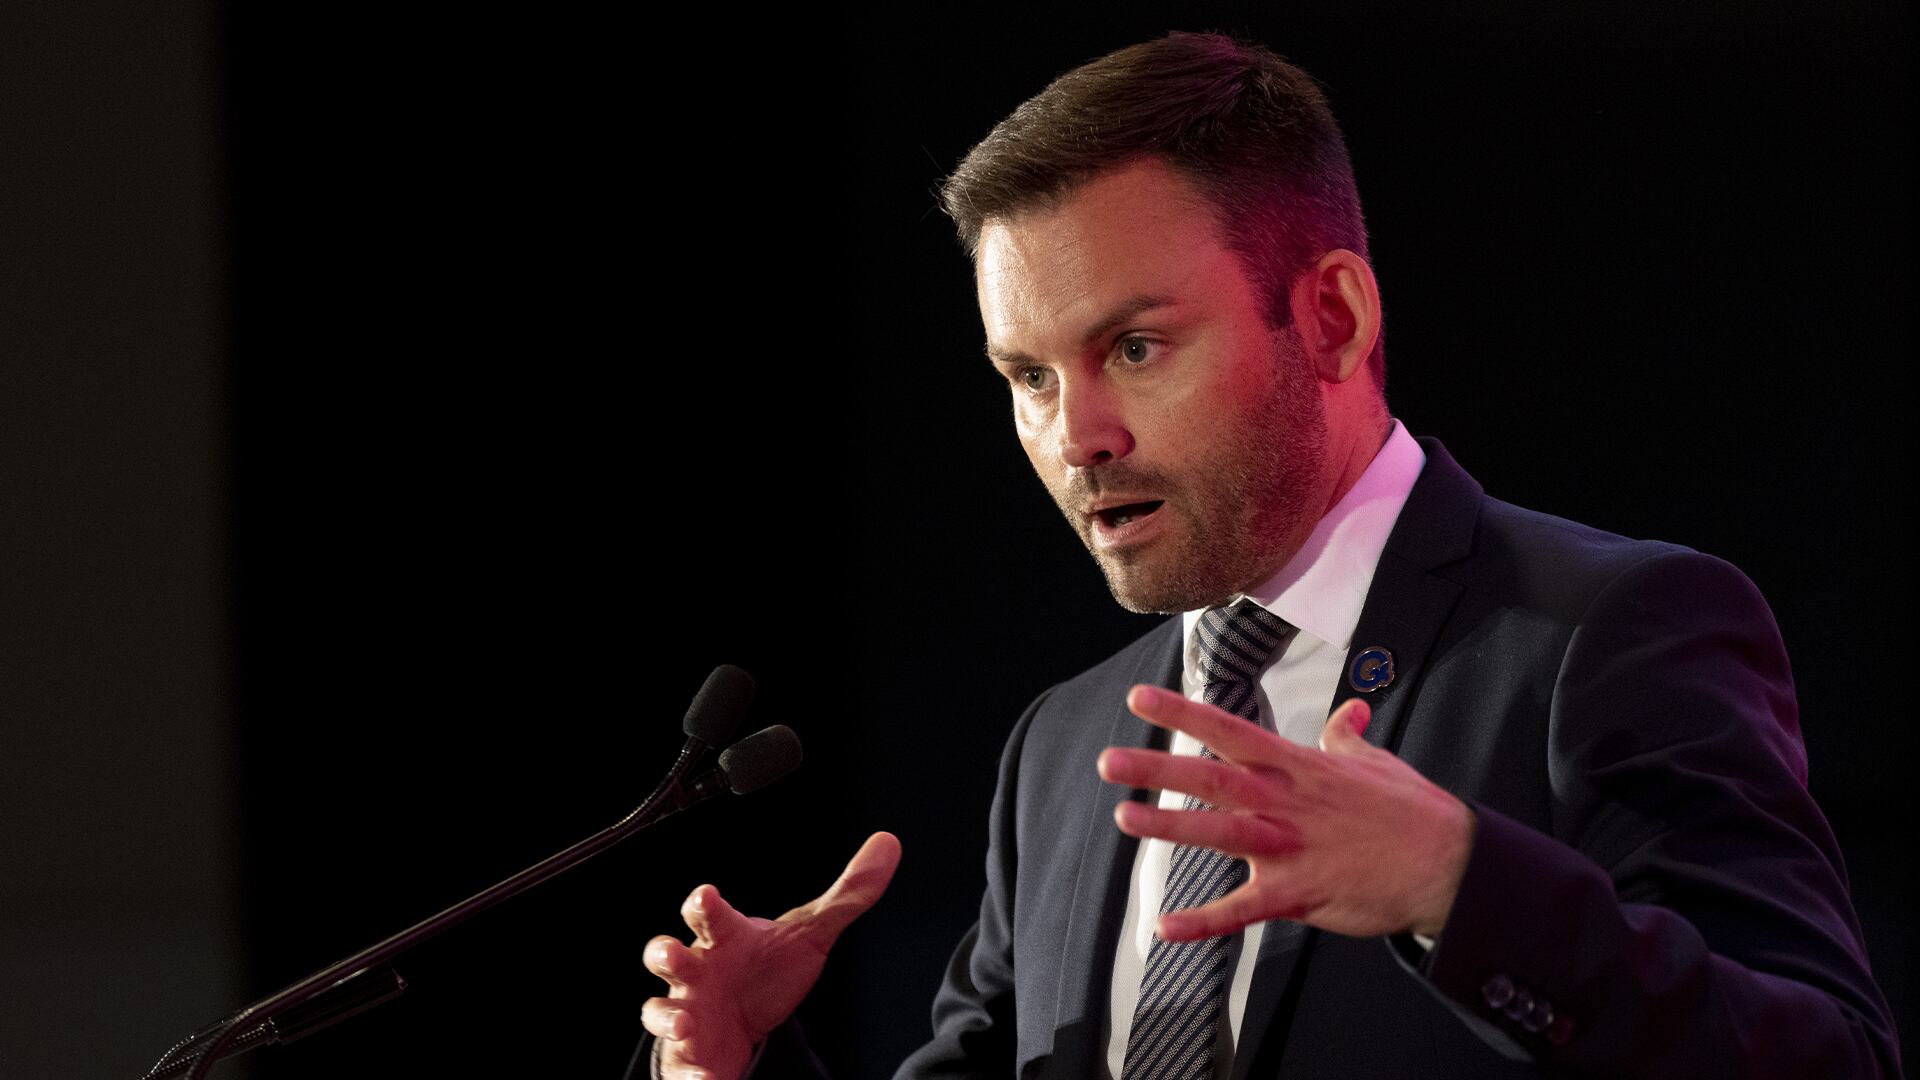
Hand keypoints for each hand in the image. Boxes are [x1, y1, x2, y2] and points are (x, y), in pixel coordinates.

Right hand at [641, 831, 900, 1079]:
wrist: (744, 1019)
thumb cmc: (766, 967)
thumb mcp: (811, 934)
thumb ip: (848, 895)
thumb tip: (889, 844)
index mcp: (724, 937)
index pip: (708, 912)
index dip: (703, 902)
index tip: (707, 895)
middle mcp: (697, 971)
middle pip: (665, 954)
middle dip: (665, 953)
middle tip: (673, 955)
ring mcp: (686, 1011)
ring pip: (657, 1009)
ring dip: (665, 1015)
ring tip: (684, 1025)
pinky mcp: (687, 1053)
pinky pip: (680, 1065)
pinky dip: (690, 1074)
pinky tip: (706, 1079)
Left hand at [1096, 686, 1472, 940]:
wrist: (1449, 865)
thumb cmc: (1412, 812)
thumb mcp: (1377, 763)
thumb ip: (1347, 738)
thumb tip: (1348, 713)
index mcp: (1298, 767)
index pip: (1230, 731)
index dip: (1183, 713)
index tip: (1141, 700)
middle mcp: (1286, 803)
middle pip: (1211, 779)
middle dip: (1159, 768)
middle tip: (1111, 762)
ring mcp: (1289, 848)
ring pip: (1219, 834)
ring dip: (1169, 828)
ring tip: (1125, 818)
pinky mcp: (1298, 893)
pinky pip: (1243, 910)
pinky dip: (1204, 923)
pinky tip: (1167, 928)